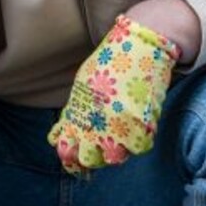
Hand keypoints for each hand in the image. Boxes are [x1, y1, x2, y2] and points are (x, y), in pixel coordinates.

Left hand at [48, 15, 177, 172]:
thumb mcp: (82, 86)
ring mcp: (119, 126)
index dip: (70, 159)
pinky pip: (140, 147)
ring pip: (114, 158)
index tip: (75, 159)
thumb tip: (62, 134)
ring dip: (116, 152)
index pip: (66, 151)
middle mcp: (96, 124)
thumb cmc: (110, 62)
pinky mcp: (143, 124)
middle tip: (100, 148)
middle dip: (92, 158)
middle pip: (88, 160)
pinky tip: (137, 131)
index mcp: (78, 114)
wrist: (140, 45)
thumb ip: (73, 112)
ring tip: (119, 139)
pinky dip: (138, 142)